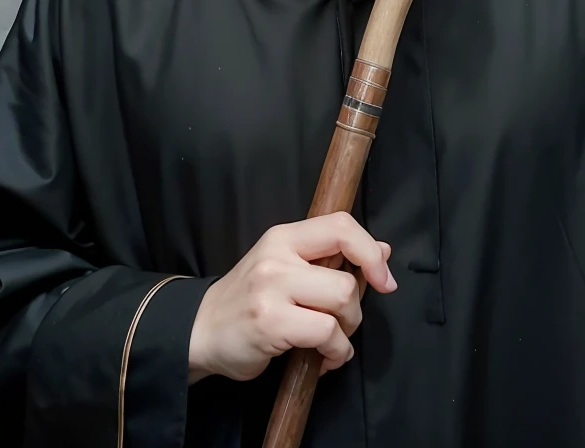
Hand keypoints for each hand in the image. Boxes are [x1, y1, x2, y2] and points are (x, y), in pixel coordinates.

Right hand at [188, 213, 395, 384]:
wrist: (200, 331)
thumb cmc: (250, 300)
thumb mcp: (287, 267)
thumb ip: (331, 258)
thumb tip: (383, 250)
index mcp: (285, 236)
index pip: (341, 226)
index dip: (370, 252)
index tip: (383, 280)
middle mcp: (278, 255)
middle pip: (346, 277)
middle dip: (355, 309)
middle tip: (340, 323)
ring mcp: (271, 288)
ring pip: (341, 302)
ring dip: (346, 331)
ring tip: (329, 342)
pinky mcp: (269, 322)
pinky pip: (326, 335)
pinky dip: (335, 353)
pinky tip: (320, 359)